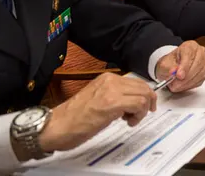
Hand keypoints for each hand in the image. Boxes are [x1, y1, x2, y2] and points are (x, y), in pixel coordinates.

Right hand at [38, 73, 156, 152]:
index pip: (136, 82)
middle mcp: (110, 80)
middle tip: (140, 115)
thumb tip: (133, 100)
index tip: (145, 106)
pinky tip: (128, 122)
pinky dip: (138, 115)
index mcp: (107, 78)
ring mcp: (112, 90)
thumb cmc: (74, 117)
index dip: (145, 95)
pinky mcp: (112, 103)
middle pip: (143, 87)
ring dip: (142, 111)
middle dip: (147, 102)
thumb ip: (115, 95)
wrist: (57, 126)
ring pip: (144, 95)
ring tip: (130, 120)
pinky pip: (139, 104)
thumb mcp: (99, 99)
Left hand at [156, 41, 204, 92]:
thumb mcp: (164, 64)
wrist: (172, 67)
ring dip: (188, 82)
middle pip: (197, 64)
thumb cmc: (170, 63)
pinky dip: (191, 85)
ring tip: (177, 86)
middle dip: (186, 77)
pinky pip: (200, 80)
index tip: (179, 75)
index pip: (189, 54)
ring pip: (200, 73)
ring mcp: (204, 62)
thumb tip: (174, 71)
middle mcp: (200, 52)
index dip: (184, 66)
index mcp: (190, 46)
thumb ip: (169, 67)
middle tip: (176, 84)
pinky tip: (183, 86)